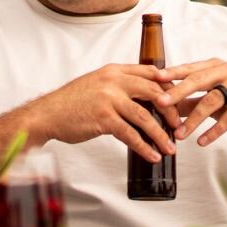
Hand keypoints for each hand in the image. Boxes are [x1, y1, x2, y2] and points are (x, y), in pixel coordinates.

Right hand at [24, 63, 181, 163]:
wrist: (47, 114)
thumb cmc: (70, 102)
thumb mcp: (95, 84)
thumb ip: (117, 86)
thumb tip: (142, 99)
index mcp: (113, 71)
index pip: (150, 72)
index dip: (168, 86)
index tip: (178, 100)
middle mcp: (112, 81)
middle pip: (154, 93)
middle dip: (171, 111)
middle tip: (179, 125)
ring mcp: (108, 99)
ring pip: (145, 117)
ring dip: (161, 135)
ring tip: (170, 148)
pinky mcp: (103, 118)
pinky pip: (130, 134)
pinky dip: (144, 147)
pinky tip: (152, 155)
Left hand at [160, 60, 226, 146]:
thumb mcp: (216, 94)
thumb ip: (191, 99)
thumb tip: (163, 107)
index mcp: (215, 66)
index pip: (190, 69)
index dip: (172, 72)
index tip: (153, 77)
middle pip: (198, 81)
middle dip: (177, 92)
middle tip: (160, 102)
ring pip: (212, 101)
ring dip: (194, 120)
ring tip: (179, 134)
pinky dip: (215, 131)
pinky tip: (202, 141)